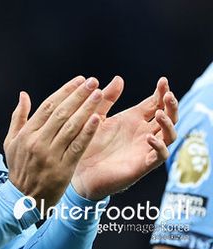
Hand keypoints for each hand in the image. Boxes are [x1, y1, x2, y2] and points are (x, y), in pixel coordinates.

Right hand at [4, 76, 102, 211]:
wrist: (22, 199)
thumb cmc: (18, 168)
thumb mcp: (11, 141)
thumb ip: (18, 117)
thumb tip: (24, 95)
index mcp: (27, 133)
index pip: (48, 106)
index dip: (65, 91)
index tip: (78, 80)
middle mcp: (38, 141)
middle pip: (61, 113)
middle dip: (79, 95)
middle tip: (92, 82)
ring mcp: (50, 155)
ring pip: (71, 127)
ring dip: (87, 109)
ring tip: (99, 95)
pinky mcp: (63, 169)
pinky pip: (77, 146)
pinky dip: (87, 132)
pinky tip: (98, 119)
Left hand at [71, 77, 178, 199]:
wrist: (78, 170)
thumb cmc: (87, 142)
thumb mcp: (97, 116)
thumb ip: (107, 99)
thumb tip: (119, 78)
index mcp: (133, 119)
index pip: (155, 103)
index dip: (161, 92)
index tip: (163, 80)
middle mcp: (143, 132)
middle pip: (167, 117)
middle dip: (171, 105)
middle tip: (168, 94)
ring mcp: (144, 148)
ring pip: (169, 135)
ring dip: (168, 123)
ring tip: (160, 114)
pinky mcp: (142, 164)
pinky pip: (159, 156)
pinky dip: (159, 146)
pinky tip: (150, 137)